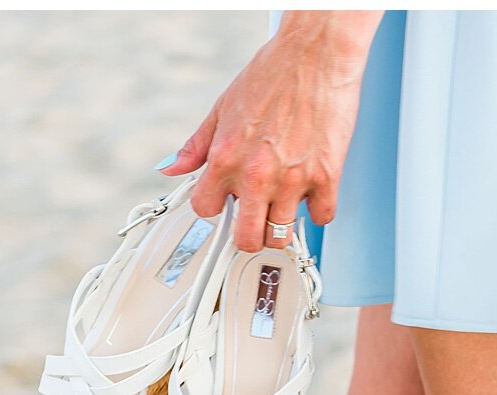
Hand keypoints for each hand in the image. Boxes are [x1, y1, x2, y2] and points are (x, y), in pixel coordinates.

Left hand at [160, 11, 380, 250]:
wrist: (316, 52)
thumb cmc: (274, 74)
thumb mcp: (222, 109)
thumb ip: (196, 146)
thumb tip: (170, 168)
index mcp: (225, 160)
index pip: (205, 211)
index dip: (215, 208)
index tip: (225, 203)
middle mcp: (256, 175)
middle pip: (245, 239)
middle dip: (247, 236)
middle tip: (254, 223)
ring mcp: (292, 180)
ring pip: (281, 235)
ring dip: (280, 227)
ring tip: (281, 208)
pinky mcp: (326, 176)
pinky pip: (322, 216)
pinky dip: (317, 211)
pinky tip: (311, 193)